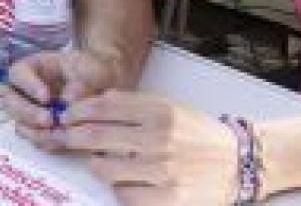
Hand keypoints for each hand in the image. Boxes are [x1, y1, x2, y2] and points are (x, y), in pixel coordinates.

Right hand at [5, 49, 128, 140]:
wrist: (102, 90)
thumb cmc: (91, 72)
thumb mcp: (90, 69)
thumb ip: (80, 81)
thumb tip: (68, 98)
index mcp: (30, 69)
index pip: (18, 74)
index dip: (28, 86)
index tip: (46, 96)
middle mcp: (24, 91)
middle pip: (11, 103)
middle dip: (28, 113)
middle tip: (49, 120)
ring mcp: (29, 113)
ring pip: (20, 124)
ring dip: (36, 131)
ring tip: (59, 133)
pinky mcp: (39, 131)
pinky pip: (35, 140)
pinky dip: (48, 142)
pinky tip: (63, 141)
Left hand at [59, 91, 240, 205]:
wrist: (238, 162)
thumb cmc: (199, 135)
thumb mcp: (170, 108)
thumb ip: (134, 105)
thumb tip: (93, 104)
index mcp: (160, 110)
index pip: (104, 106)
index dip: (77, 111)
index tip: (66, 116)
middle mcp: (160, 138)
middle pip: (96, 136)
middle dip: (71, 137)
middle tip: (62, 138)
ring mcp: (164, 170)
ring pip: (105, 169)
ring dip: (94, 164)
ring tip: (97, 162)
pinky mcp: (169, 198)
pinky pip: (125, 195)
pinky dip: (118, 189)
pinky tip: (123, 183)